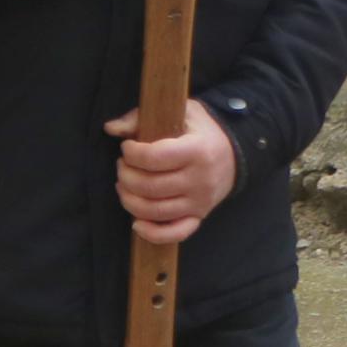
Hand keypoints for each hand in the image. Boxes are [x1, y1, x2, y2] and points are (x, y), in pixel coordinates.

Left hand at [106, 100, 238, 242]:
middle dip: (126, 176)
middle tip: (122, 166)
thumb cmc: (201, 131)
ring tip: (124, 185)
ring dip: (130, 200)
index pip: (154, 158)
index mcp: (197, 151)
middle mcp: (200, 180)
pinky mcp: (199, 216)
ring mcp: (200, 202)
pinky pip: (176, 233)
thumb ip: (141, 118)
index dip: (131, 153)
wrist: (235, 153)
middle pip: (150, 187)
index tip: (126, 147)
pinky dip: (153, 233)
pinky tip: (136, 224)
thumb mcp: (180, 113)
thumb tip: (111, 128)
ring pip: (156, 211)